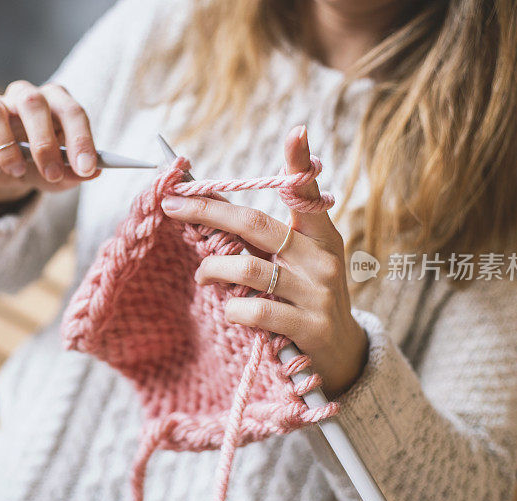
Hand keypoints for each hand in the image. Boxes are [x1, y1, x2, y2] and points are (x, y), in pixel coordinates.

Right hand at [0, 81, 100, 203]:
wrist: (9, 172)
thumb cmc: (42, 165)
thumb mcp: (62, 174)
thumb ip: (76, 173)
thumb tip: (93, 173)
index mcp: (56, 101)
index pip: (71, 111)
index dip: (80, 139)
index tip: (85, 168)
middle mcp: (25, 95)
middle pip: (32, 102)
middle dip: (43, 143)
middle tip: (51, 173)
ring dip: (6, 149)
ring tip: (17, 171)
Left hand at [161, 125, 367, 397]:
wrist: (342, 352)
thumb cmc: (308, 297)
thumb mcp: (301, 261)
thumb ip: (267, 238)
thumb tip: (215, 209)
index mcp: (319, 236)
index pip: (306, 194)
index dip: (300, 163)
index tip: (296, 131)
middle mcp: (321, 259)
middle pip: (255, 224)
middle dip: (208, 211)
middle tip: (174, 205)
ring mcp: (317, 293)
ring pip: (248, 268)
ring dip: (213, 269)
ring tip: (202, 274)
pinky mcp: (309, 327)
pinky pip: (257, 310)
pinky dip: (234, 308)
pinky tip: (230, 309)